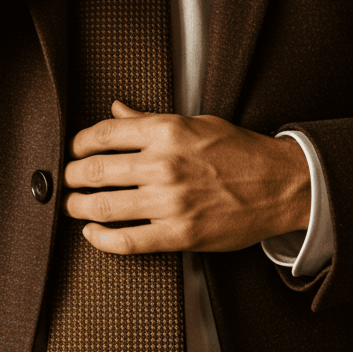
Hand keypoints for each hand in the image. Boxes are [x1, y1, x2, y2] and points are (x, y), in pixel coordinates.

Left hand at [61, 101, 310, 253]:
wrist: (282, 185)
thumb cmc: (242, 154)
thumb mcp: (197, 123)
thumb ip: (151, 119)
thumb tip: (117, 110)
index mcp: (167, 131)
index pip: (103, 134)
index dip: (78, 144)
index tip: (75, 150)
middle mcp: (164, 164)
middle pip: (95, 170)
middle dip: (73, 177)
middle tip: (70, 180)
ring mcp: (170, 201)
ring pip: (103, 206)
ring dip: (79, 207)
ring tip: (75, 206)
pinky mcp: (179, 233)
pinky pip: (127, 241)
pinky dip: (101, 239)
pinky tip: (93, 233)